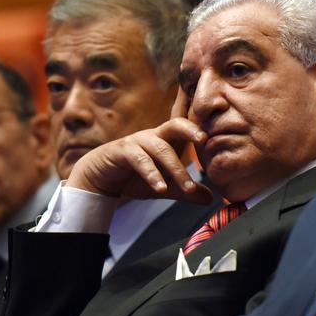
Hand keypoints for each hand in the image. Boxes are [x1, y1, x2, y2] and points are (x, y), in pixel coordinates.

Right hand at [67, 117, 212, 203]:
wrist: (101, 179)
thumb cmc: (135, 177)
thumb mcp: (165, 186)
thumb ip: (186, 191)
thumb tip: (210, 199)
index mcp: (167, 140)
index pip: (185, 126)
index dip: (198, 119)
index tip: (214, 116)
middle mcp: (154, 136)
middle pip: (175, 124)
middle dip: (190, 129)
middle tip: (204, 139)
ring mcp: (138, 142)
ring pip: (160, 149)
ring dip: (175, 169)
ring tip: (188, 188)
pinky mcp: (123, 151)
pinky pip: (140, 160)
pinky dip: (152, 175)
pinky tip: (161, 189)